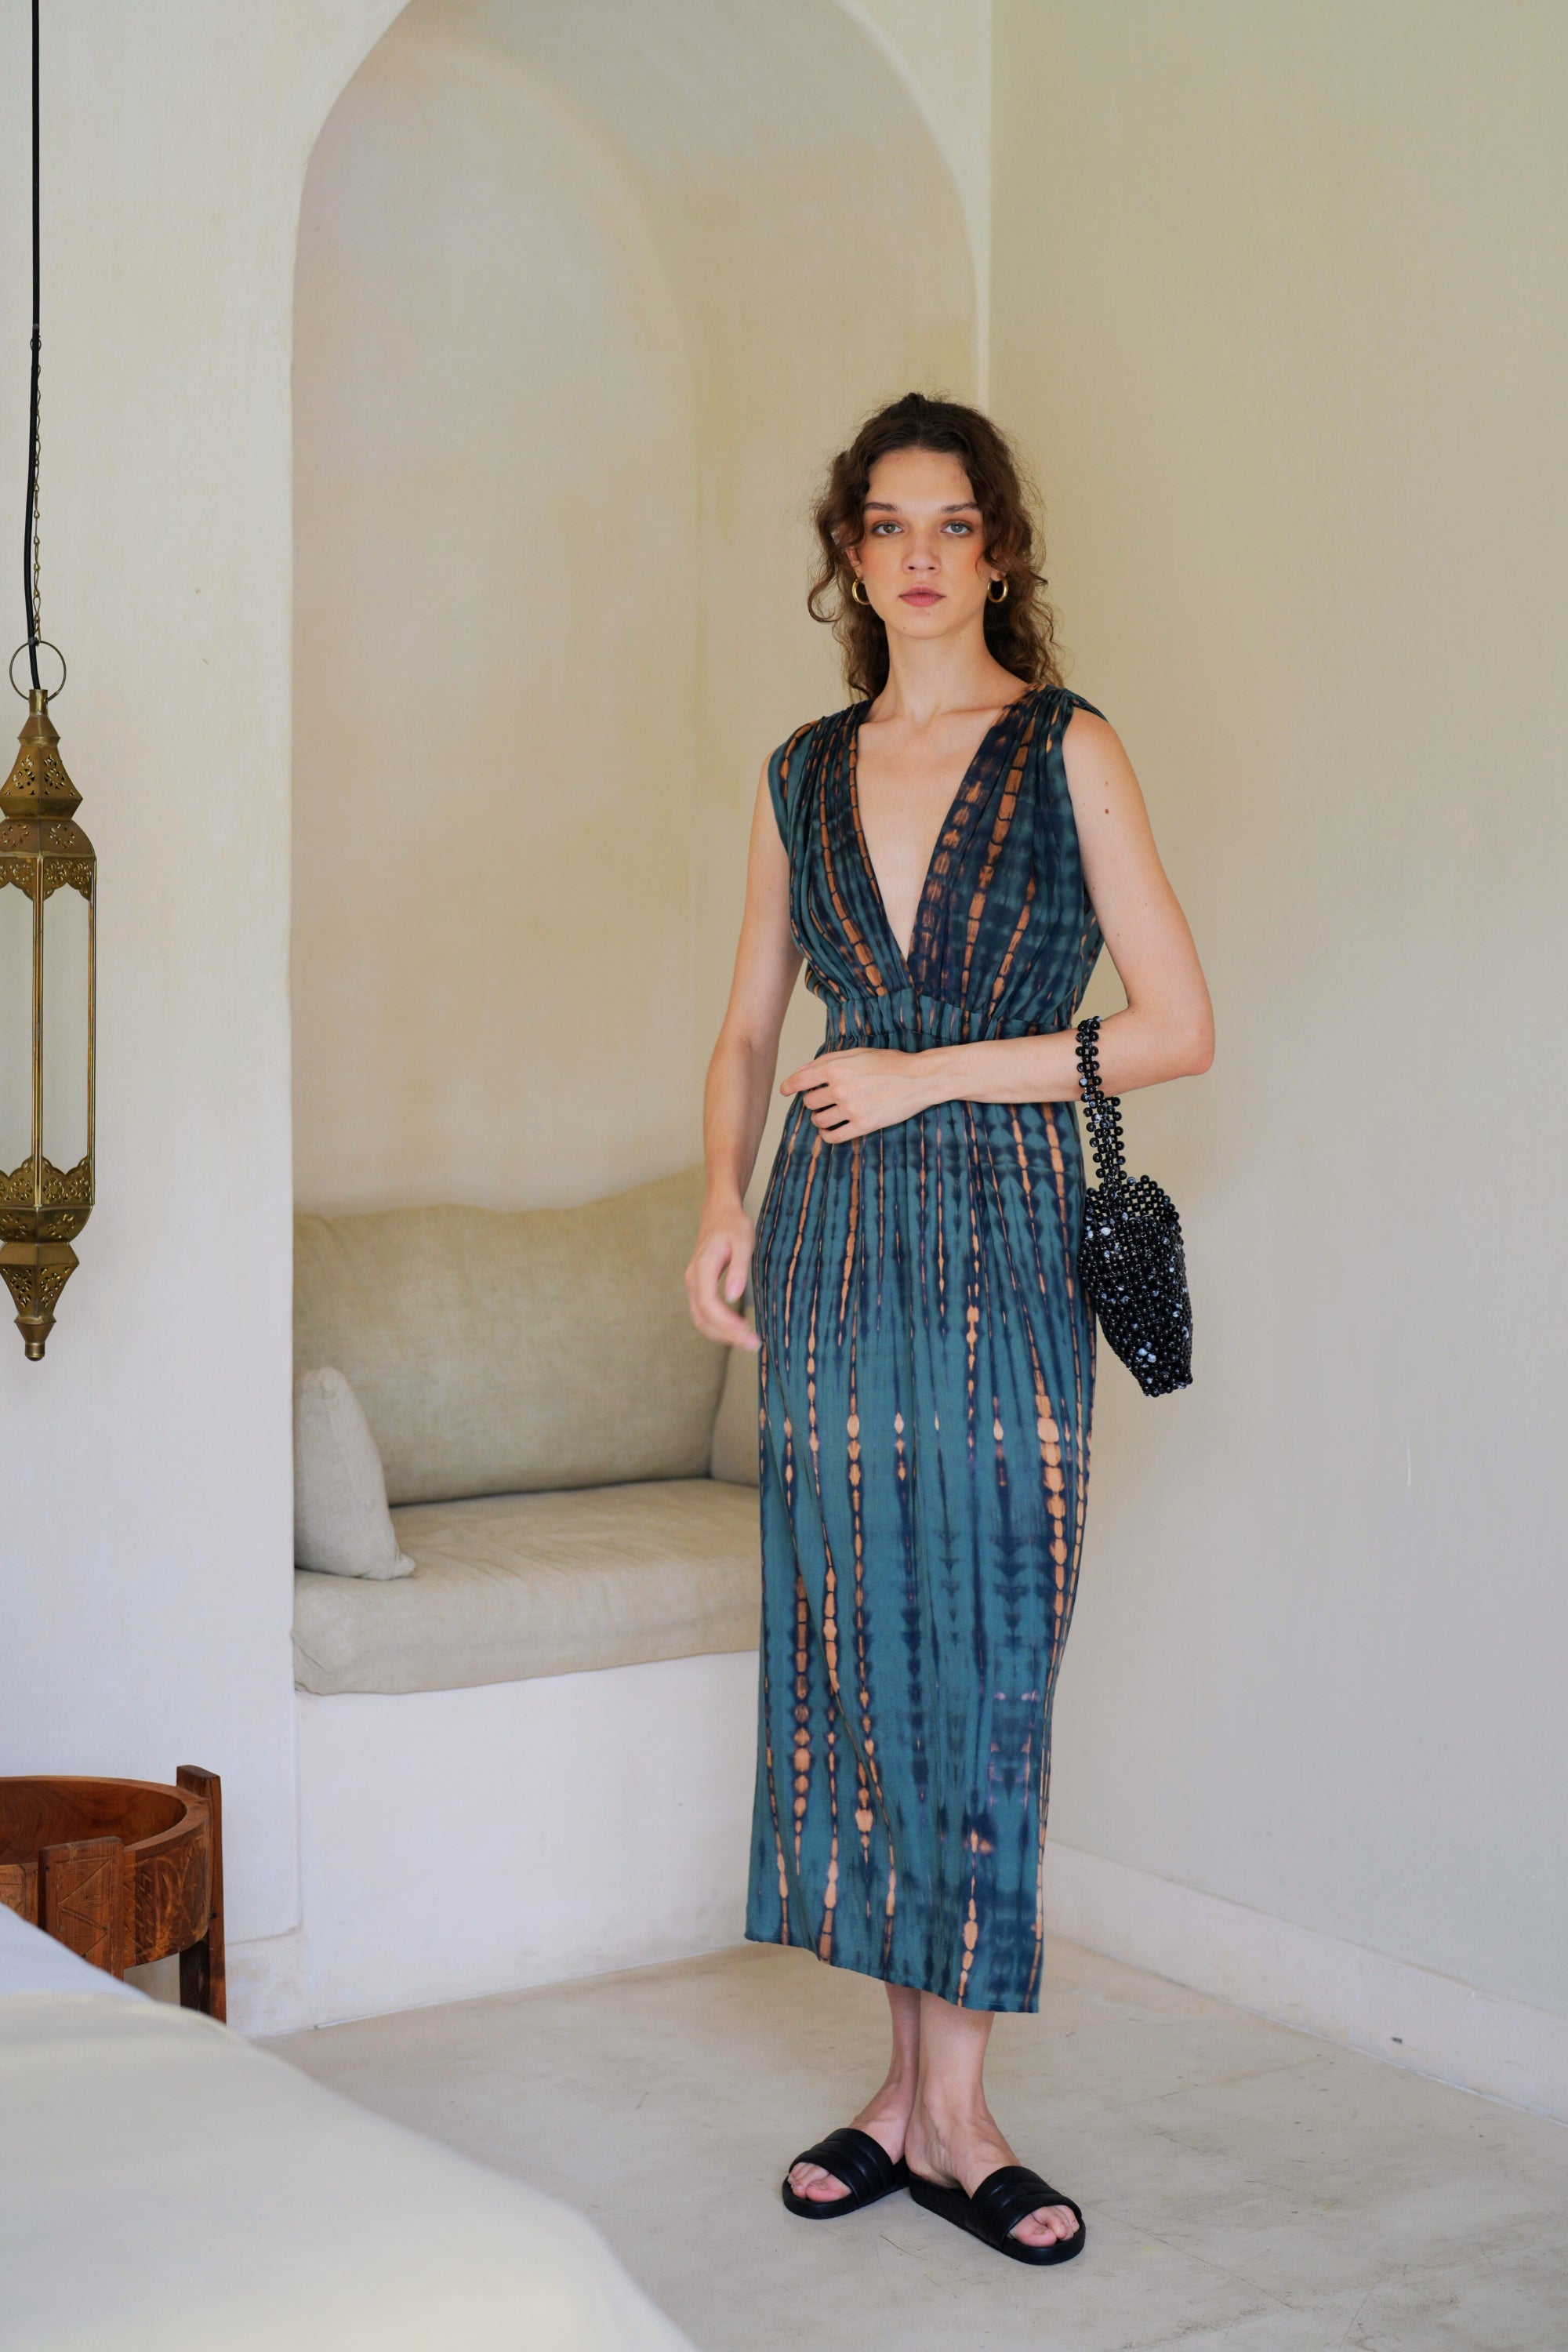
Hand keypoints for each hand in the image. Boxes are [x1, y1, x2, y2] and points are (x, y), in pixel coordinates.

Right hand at [685, 1205, 759, 1349]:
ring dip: (723, 1335)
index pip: (708, 1304)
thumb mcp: (743, 1242)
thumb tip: (734, 1297)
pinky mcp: (699, 1288)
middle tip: (754, 1345)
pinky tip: (738, 1331)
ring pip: (701, 1320)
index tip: (747, 1332)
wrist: (719, 1214)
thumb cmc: (733, 1226)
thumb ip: (739, 1269)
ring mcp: (693, 1285)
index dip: (726, 1323)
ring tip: (748, 1342)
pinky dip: (719, 1327)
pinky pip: (704, 1314)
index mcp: (701, 1269)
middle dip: (727, 1336)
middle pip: (703, 1318)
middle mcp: (692, 1280)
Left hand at [780, 1047, 938, 1141]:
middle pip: (809, 1101)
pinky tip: (830, 1130)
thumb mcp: (857, 1053)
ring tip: (828, 1115)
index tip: (784, 1091)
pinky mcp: (863, 1125)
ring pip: (818, 1120)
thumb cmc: (889, 1063)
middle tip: (824, 1099)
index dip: (788, 1086)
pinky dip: (827, 1135)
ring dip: (819, 1118)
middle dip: (813, 1100)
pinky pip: (833, 1137)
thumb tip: (802, 1069)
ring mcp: (851, 1108)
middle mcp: (840, 1088)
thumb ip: (828, 1059)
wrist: (918, 1079)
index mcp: (836, 1067)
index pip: (800, 1080)